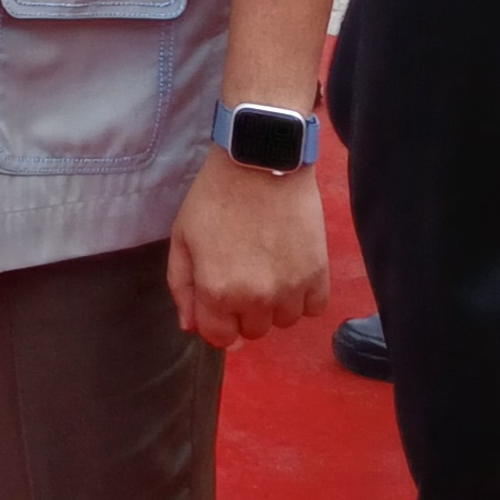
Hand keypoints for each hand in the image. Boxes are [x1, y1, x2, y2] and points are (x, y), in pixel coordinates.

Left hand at [166, 148, 328, 349]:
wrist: (261, 161)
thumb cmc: (214, 197)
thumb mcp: (182, 238)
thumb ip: (182, 286)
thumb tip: (190, 325)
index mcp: (217, 293)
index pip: (220, 338)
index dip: (216, 321)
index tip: (219, 299)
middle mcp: (256, 299)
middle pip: (253, 331)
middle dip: (244, 311)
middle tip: (243, 275)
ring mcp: (291, 288)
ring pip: (284, 321)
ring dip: (275, 305)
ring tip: (269, 270)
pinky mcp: (318, 273)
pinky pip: (314, 308)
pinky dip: (304, 297)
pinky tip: (293, 273)